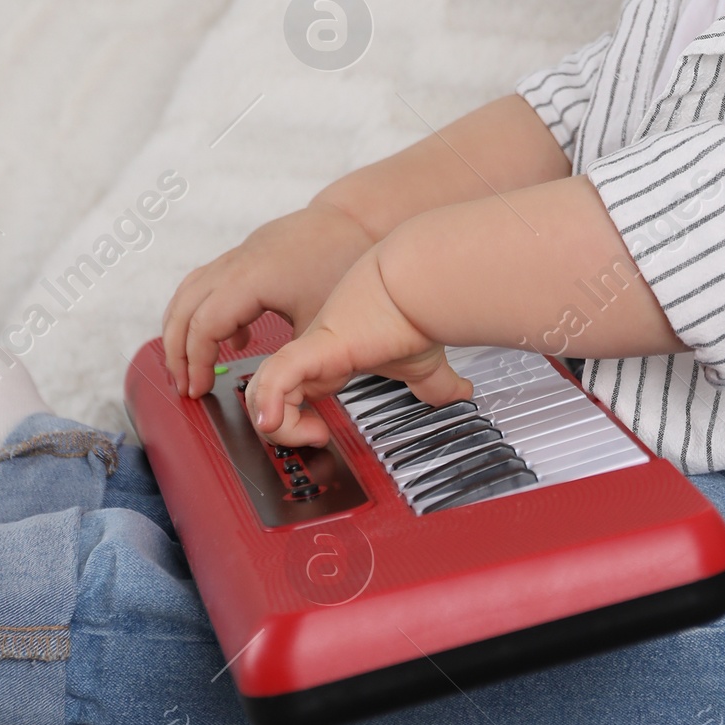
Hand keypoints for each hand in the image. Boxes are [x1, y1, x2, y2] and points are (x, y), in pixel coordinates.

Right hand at [161, 204, 373, 396]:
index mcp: (250, 278)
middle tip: (185, 386)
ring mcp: (239, 254)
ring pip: (189, 291)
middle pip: (184, 307)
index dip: (195, 362)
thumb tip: (275, 397)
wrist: (360, 217)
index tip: (199, 390)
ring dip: (183, 330)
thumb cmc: (345, 260)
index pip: (203, 325)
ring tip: (192, 368)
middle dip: (178, 351)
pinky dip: (204, 312)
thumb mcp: (322, 322)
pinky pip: (209, 283)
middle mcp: (236, 262)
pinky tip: (236, 339)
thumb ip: (292, 362)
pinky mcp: (248, 253)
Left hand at [243, 246, 474, 442]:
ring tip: (307, 435)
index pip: (288, 393)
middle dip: (276, 426)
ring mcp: (311, 351)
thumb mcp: (423, 365)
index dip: (290, 421)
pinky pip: (276, 377)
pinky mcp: (316, 347)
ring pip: (261, 387)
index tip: (320, 435)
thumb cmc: (417, 315)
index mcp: (328, 362)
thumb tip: (463, 393)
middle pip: (262, 392)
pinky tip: (274, 422)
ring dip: (273, 422)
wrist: (419, 286)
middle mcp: (313, 357)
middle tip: (313, 437)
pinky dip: (269, 402)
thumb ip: (436, 385)